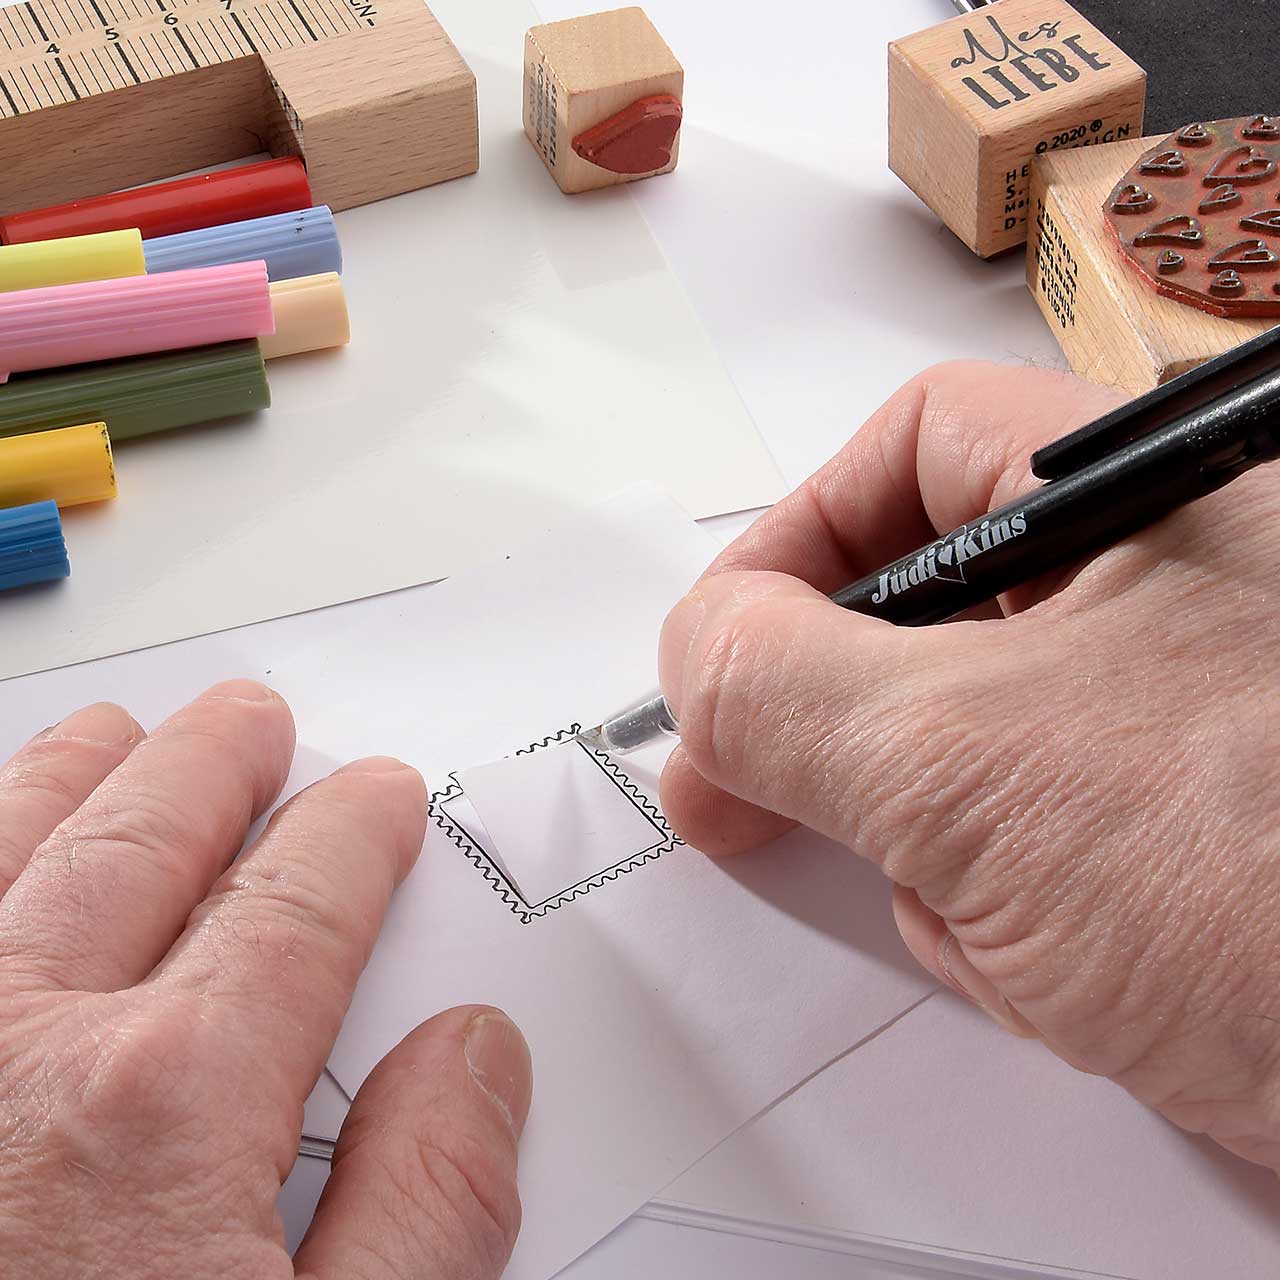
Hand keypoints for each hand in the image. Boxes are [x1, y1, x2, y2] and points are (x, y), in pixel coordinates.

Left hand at [0, 682, 530, 1279]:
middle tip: (253, 724)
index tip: (377, 801)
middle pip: (147, 846)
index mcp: (168, 1106)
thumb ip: (426, 1206)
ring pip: (15, 858)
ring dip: (76, 780)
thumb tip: (475, 1058)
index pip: (295, 909)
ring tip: (116, 737)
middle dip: (214, 766)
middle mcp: (25, 1057)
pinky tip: (7, 842)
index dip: (352, 836)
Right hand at [659, 361, 1279, 1170]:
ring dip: (923, 840)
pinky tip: (1048, 967)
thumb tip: (694, 656)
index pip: (923, 445)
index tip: (722, 645)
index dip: (797, 534)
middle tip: (732, 785)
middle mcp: (1171, 590)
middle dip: (834, 723)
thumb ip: (783, 688)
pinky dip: (993, 908)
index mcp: (1156, 499)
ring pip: (954, 741)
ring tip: (984, 917)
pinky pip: (1012, 835)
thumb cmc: (1277, 888)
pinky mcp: (1166, 830)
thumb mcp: (970, 765)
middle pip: (924, 607)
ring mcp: (1169, 718)